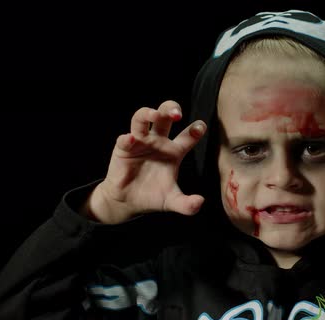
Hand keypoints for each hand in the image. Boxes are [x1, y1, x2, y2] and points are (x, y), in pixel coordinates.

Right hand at [84, 100, 206, 223]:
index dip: (195, 129)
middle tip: (177, 114)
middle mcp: (158, 142)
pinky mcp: (123, 149)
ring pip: (142, 118)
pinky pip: (125, 139)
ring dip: (148, 113)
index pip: (188, 136)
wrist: (127, 202)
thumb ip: (186, 204)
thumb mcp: (172, 201)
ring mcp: (140, 142)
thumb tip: (200, 202)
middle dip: (171, 109)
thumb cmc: (152, 196)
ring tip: (154, 114)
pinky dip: (127, 138)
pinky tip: (131, 139)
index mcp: (174, 151)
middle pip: (165, 116)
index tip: (200, 127)